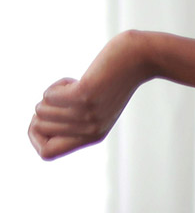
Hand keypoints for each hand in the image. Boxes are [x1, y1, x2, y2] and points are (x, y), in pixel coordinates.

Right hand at [27, 32, 151, 159]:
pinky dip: (57, 84)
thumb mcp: (94, 107)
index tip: (47, 117)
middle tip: (65, 96)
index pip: (47, 154)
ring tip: (75, 86)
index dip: (35, 136)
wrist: (140, 58)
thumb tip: (36, 124)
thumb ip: (71, 120)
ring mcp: (87, 115)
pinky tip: (76, 80)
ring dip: (51, 94)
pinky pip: (49, 95)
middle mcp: (90, 131)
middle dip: (43, 108)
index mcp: (93, 137)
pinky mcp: (84, 96)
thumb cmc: (113, 80)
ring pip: (40, 110)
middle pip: (38, 128)